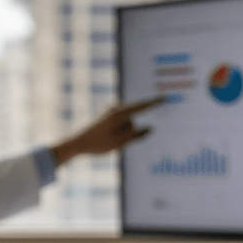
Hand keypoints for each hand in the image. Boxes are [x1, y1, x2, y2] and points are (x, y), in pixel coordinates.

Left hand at [50, 96, 164, 165]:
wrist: (76, 143)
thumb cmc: (97, 144)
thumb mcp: (120, 143)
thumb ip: (137, 135)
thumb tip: (150, 128)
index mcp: (118, 113)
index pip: (141, 107)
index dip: (154, 103)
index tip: (165, 98)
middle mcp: (114, 109)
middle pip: (132, 122)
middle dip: (128, 134)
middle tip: (111, 143)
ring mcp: (110, 112)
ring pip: (126, 125)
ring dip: (121, 136)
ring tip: (106, 141)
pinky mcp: (107, 116)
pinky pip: (120, 127)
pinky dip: (117, 135)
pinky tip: (105, 139)